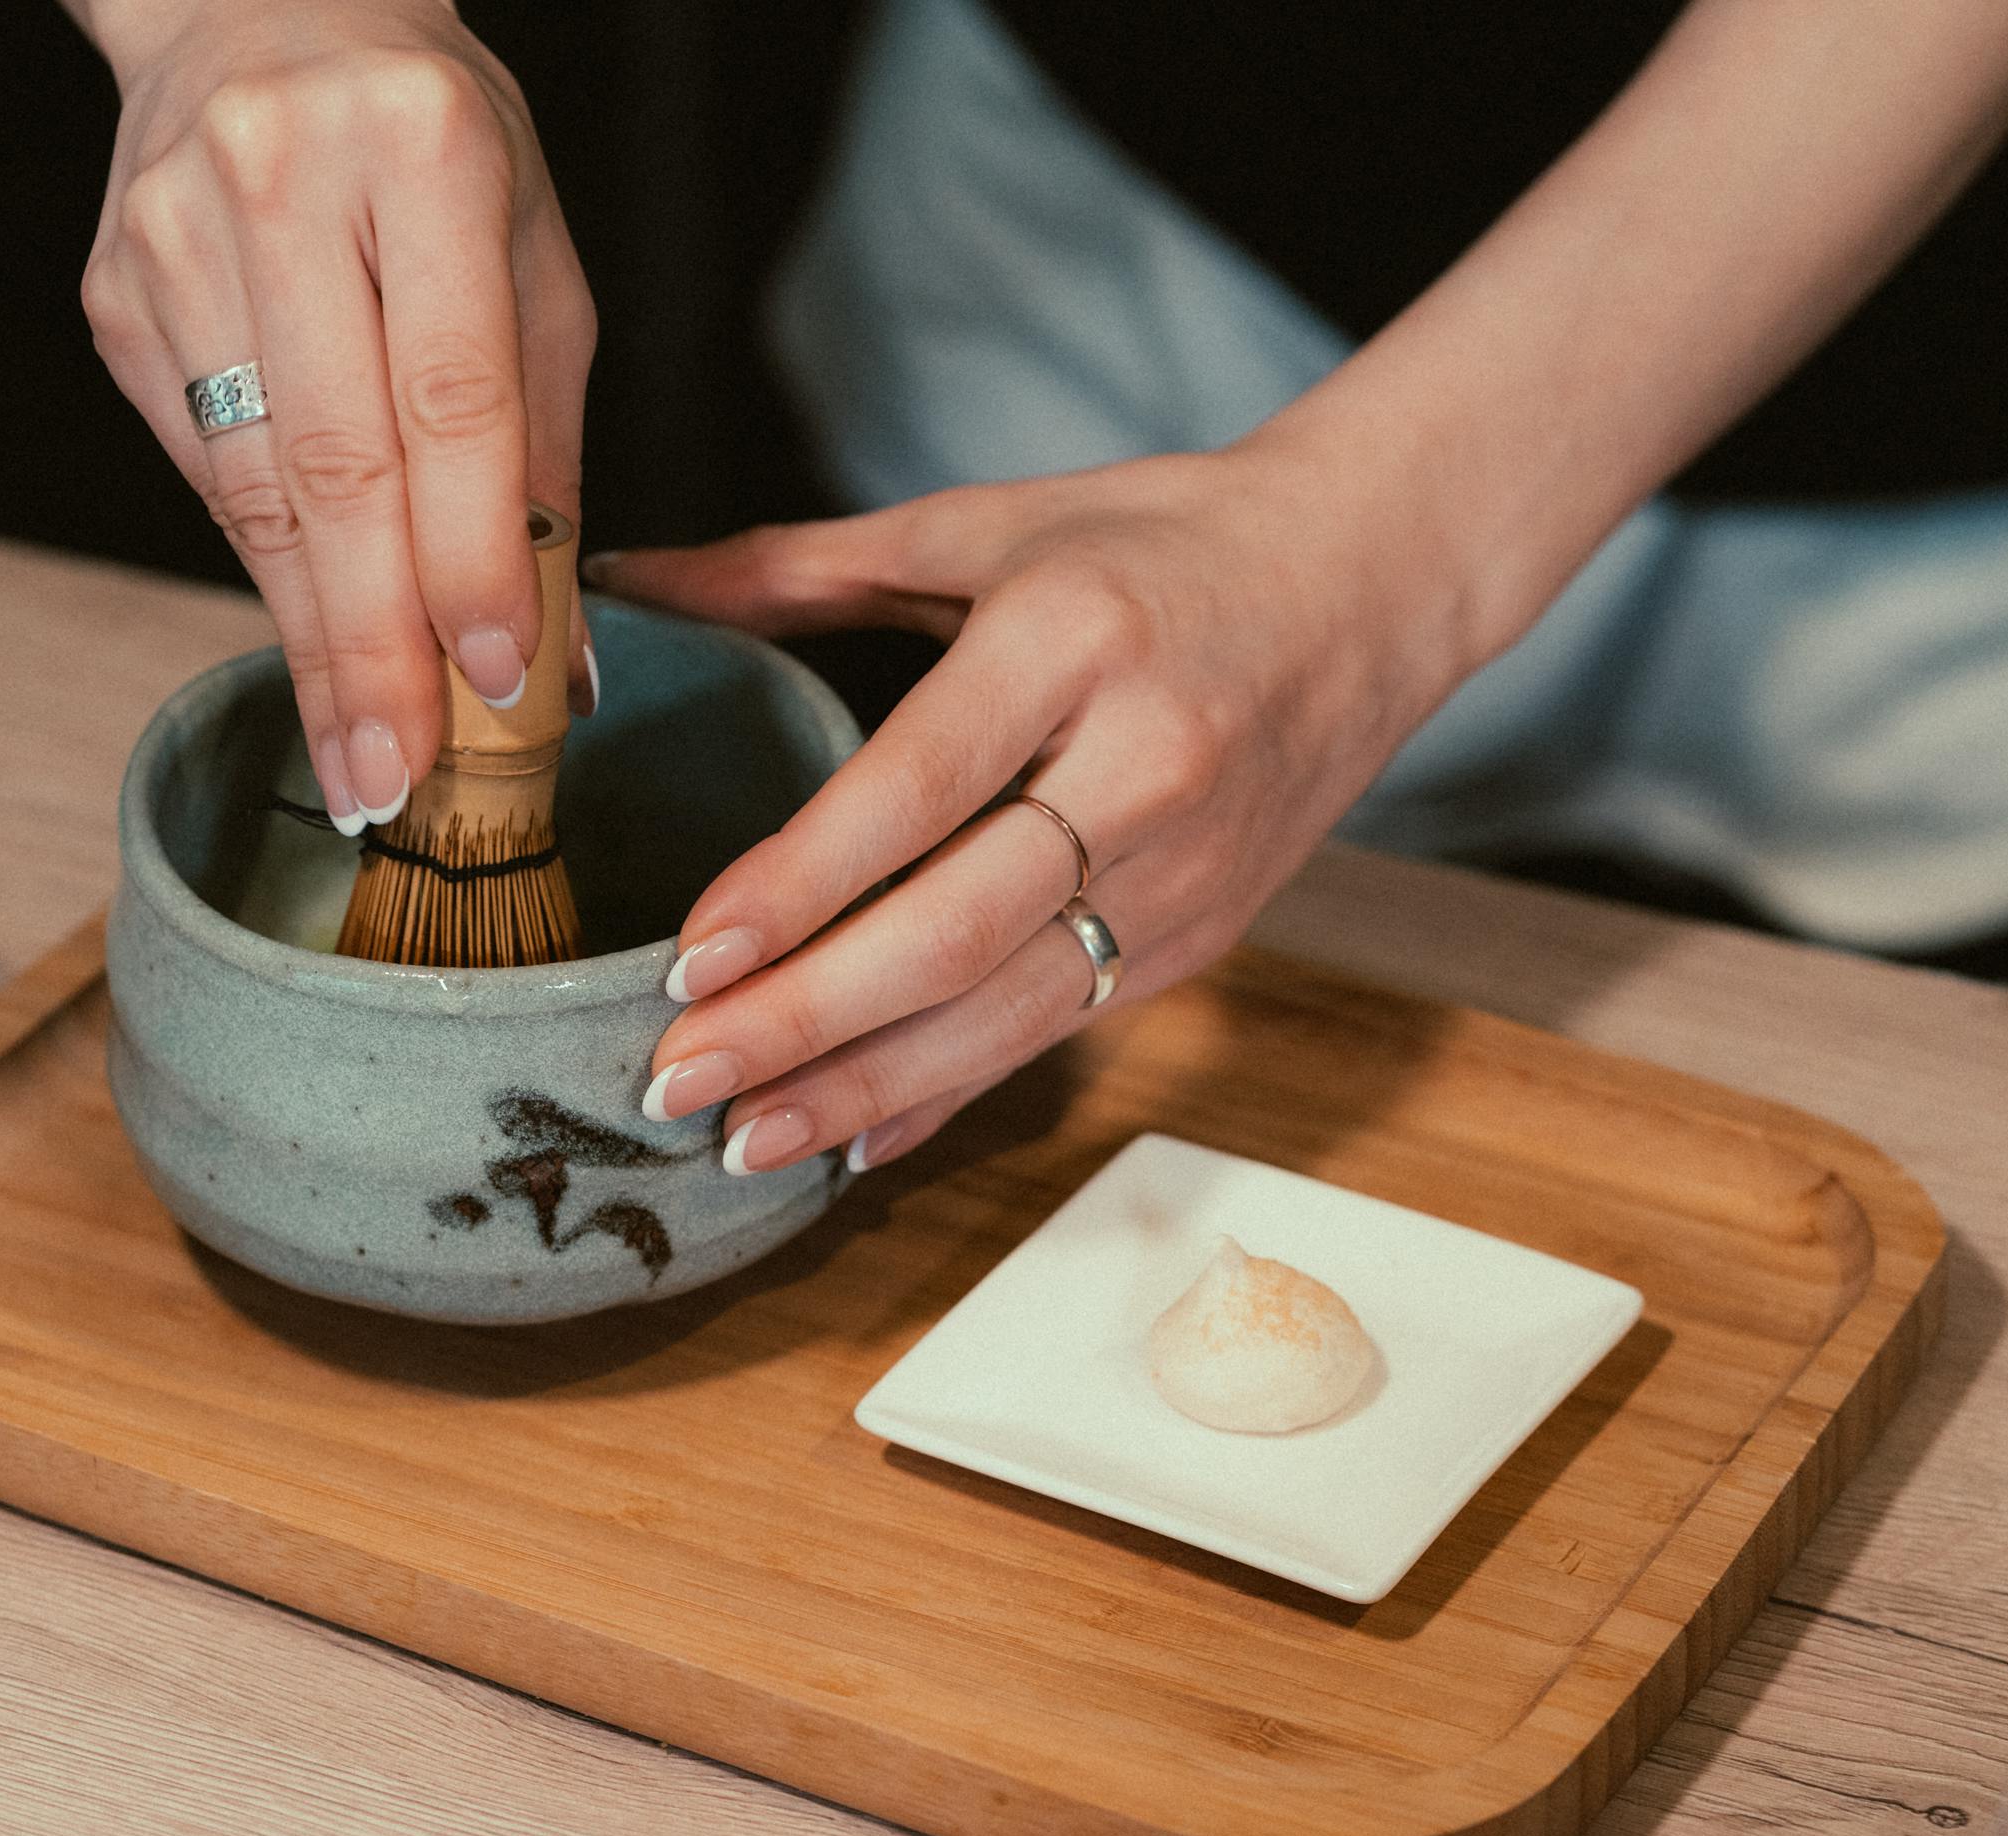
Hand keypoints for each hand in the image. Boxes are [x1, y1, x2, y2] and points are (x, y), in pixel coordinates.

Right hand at [76, 0, 595, 833]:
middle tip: (399, 779)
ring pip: (252, 484)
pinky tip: (312, 641)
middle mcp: (280, 178)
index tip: (493, 683)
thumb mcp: (536, 261)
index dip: (469, 556)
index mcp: (423, 149)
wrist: (263, 13)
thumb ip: (546, 449)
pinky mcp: (116, 293)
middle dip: (372, 644)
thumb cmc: (436, 149)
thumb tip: (556, 650)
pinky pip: (204, 467)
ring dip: (311, 638)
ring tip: (359, 754)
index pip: (450, 397)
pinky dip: (268, 569)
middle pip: (332, 462)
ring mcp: (174, 235)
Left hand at [595, 438, 1484, 1174]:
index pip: (918, 785)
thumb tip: (630, 577)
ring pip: (1010, 1009)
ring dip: (866, 1087)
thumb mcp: (987, 524)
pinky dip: (951, 1091)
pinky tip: (856, 1137)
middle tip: (675, 1077)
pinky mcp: (1206, 932)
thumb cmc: (1163, 541)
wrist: (1377, 581)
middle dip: (806, 1020)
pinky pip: (1060, 1029)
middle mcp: (1144, 763)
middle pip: (958, 927)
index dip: (801, 884)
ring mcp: (1187, 867)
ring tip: (743, 1138)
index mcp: (1077, 638)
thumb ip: (801, 564)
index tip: (691, 955)